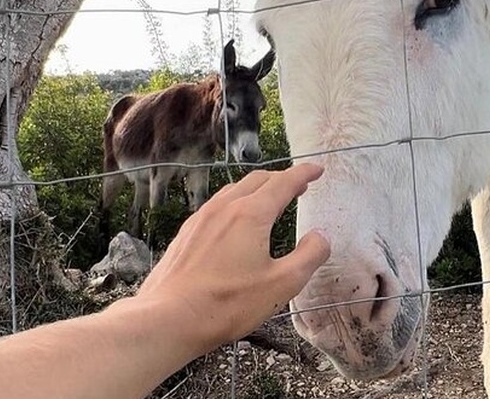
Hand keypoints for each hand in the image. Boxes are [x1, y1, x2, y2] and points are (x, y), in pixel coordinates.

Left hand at [136, 163, 330, 352]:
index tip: (317, 169)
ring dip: (258, 188)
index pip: (284, 182)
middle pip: (258, 180)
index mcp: (251, 214)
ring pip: (234, 190)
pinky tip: (236, 222)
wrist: (168, 319)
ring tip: (270, 200)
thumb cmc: (227, 303)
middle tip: (299, 185)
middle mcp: (224, 208)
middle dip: (282, 178)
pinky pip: (217, 206)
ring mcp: (201, 219)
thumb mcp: (282, 284)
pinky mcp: (186, 233)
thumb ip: (309, 256)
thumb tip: (320, 236)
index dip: (304, 173)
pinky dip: (237, 202)